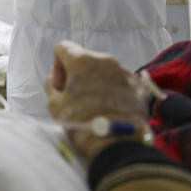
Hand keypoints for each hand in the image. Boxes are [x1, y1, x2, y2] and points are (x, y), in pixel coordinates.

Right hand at [45, 41, 148, 159]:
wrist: (116, 143)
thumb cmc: (80, 121)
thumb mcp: (54, 104)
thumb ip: (51, 84)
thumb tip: (55, 76)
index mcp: (82, 61)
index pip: (63, 48)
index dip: (58, 66)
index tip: (61, 86)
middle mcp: (105, 60)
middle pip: (85, 60)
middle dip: (78, 75)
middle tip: (77, 97)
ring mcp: (124, 72)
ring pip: (104, 70)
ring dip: (97, 82)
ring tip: (97, 104)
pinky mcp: (139, 86)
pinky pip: (121, 81)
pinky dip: (114, 90)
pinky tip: (112, 108)